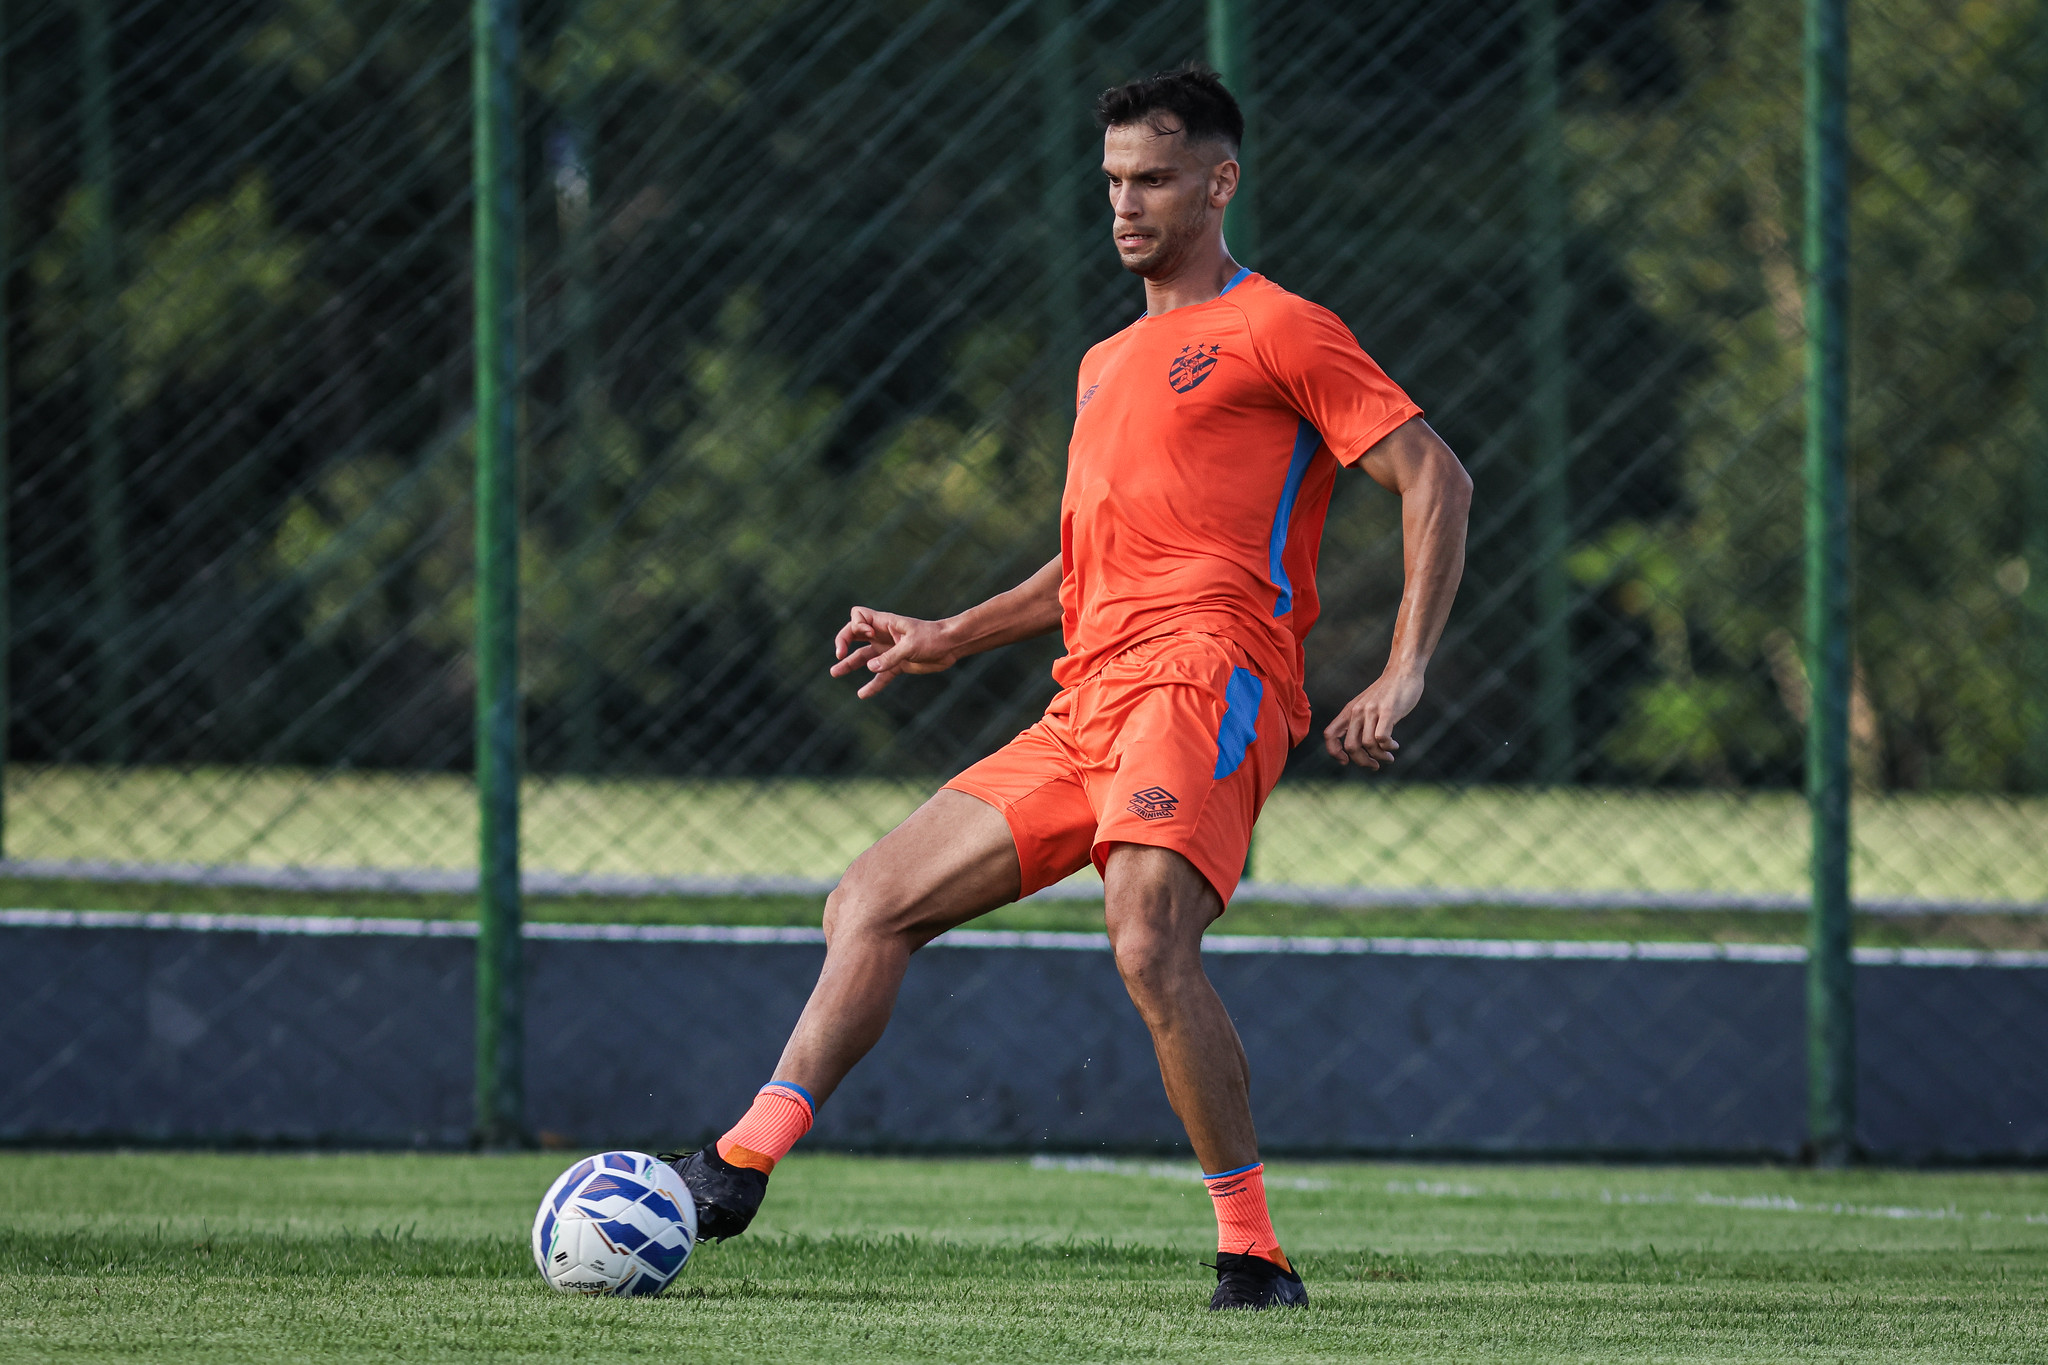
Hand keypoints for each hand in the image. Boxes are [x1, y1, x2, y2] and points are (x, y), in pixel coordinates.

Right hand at [830, 607, 959, 698]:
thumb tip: (869, 668)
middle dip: (844, 642)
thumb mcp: (911, 645)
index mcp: (885, 623)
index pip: (858, 616)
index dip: (855, 626)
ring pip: (864, 657)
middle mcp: (883, 636)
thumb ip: (890, 657)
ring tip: (834, 673)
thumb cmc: (933, 637)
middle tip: (839, 655)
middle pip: (855, 635)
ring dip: (850, 665)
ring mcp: (889, 650)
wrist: (951, 645)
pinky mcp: (898, 664)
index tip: (866, 635)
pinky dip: (873, 685)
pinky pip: (881, 675)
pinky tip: (863, 694)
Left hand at [1323, 669, 1425, 769]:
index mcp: (1349, 711)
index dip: (1334, 751)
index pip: (1329, 734)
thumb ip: (1360, 721)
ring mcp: (1372, 711)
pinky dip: (1388, 747)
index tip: (1345, 761)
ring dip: (1380, 757)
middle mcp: (1357, 711)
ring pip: (1368, 745)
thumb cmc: (1387, 692)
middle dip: (1362, 762)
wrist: (1403, 671)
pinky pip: (1382, 738)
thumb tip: (1360, 748)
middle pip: (1350, 746)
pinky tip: (1394, 746)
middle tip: (1375, 765)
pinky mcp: (1388, 711)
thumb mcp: (1366, 705)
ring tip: (1389, 757)